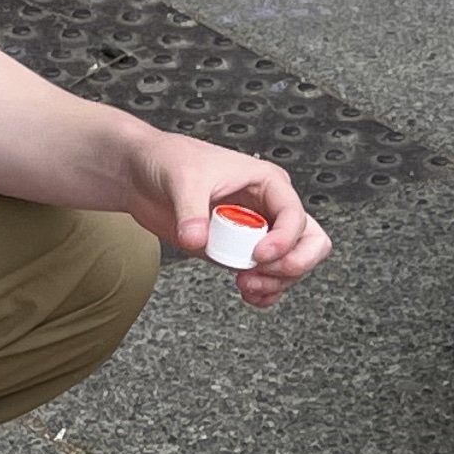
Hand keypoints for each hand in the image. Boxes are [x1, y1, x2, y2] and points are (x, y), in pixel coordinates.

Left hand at [123, 131, 328, 305]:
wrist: (144, 175)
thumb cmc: (170, 161)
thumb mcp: (182, 180)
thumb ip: (191, 212)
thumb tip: (199, 239)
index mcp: (267, 182)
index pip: (295, 215)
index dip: (284, 240)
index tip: (258, 256)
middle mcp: (269, 207)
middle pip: (310, 242)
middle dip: (293, 264)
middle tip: (262, 272)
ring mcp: (257, 232)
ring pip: (293, 264)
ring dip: (276, 282)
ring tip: (245, 284)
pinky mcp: (240, 252)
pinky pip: (269, 278)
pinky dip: (265, 292)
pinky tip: (247, 293)